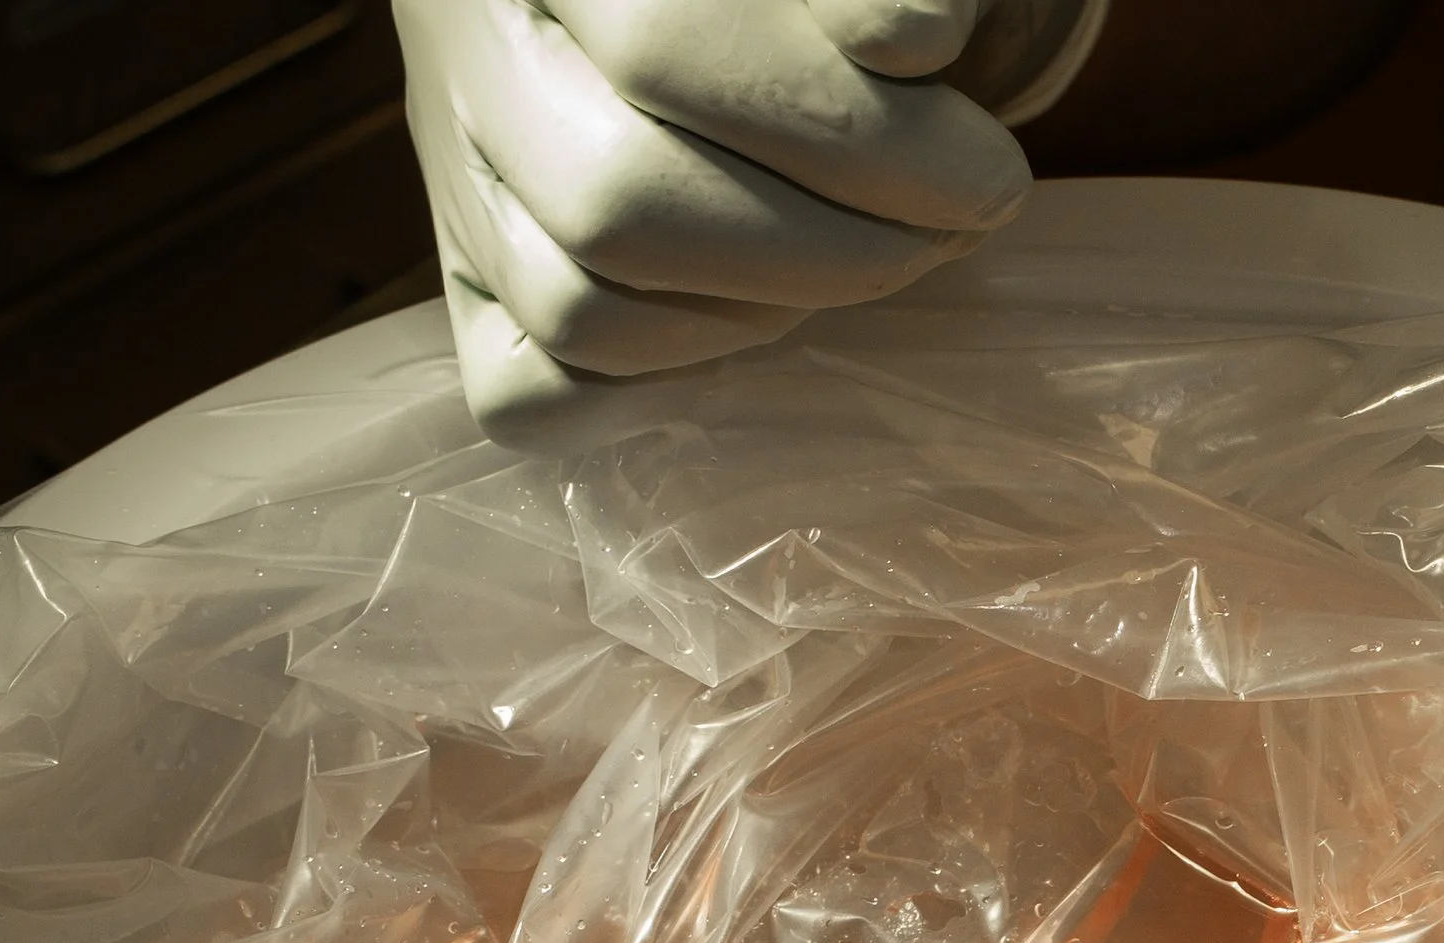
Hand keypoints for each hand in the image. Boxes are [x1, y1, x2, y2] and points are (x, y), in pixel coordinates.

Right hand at [398, 0, 1104, 450]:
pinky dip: (648, 390)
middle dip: (833, 246)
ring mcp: (455, 178)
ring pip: (582, 309)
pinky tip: (746, 320)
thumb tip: (915, 42)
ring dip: (763, 315)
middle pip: (625, 204)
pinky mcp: (466, 287)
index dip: (848, 130)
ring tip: (869, 261)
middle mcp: (469, 52)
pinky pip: (531, 398)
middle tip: (954, 226)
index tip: (989, 167)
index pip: (670, 50)